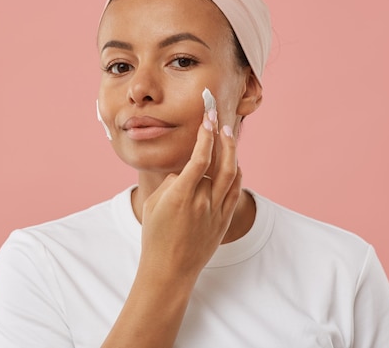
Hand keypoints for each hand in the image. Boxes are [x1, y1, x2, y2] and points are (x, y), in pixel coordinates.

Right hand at [139, 110, 242, 280]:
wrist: (169, 270)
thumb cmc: (154, 235)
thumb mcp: (152, 204)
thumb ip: (171, 182)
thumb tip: (186, 171)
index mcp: (180, 196)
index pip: (199, 158)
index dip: (205, 135)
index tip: (207, 118)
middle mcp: (202, 202)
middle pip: (221, 162)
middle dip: (222, 136)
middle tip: (219, 118)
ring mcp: (216, 212)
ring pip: (232, 174)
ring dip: (232, 151)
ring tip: (228, 135)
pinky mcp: (224, 220)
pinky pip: (236, 190)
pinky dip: (236, 172)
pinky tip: (234, 161)